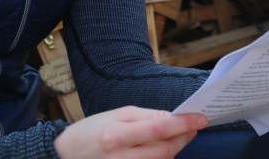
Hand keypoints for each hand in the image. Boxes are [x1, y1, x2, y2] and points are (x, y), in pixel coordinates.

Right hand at [54, 106, 207, 158]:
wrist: (67, 156)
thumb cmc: (93, 130)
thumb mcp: (118, 115)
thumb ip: (147, 117)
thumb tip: (172, 118)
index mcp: (118, 134)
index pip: (160, 128)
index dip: (184, 124)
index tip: (201, 118)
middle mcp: (122, 156)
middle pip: (165, 150)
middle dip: (185, 137)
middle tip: (194, 126)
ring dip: (175, 149)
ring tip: (179, 135)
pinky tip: (163, 149)